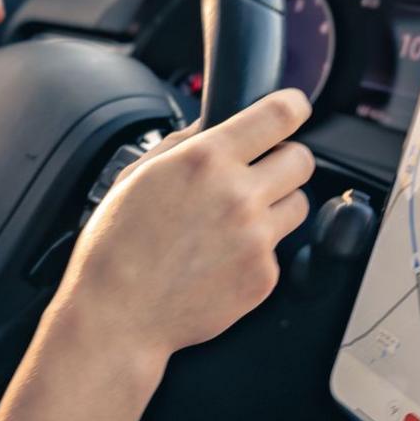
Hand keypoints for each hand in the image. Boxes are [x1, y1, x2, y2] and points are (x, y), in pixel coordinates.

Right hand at [57, 89, 314, 358]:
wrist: (119, 313)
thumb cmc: (117, 246)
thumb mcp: (137, 175)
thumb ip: (182, 144)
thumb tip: (214, 126)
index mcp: (205, 160)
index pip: (278, 115)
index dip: (292, 107)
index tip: (293, 109)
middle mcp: (239, 195)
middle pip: (302, 159)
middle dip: (283, 159)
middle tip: (259, 172)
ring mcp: (256, 239)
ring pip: (298, 204)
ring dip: (276, 204)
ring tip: (236, 219)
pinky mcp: (264, 276)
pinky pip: (278, 249)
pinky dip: (257, 250)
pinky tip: (220, 257)